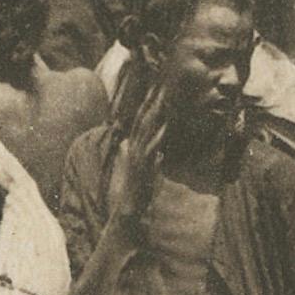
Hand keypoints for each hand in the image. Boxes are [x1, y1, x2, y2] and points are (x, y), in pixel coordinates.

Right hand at [107, 78, 168, 228]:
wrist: (129, 209)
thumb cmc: (139, 190)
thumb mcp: (146, 171)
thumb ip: (152, 159)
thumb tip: (160, 153)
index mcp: (134, 147)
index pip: (140, 121)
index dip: (148, 105)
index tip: (156, 89)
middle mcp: (134, 148)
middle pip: (142, 120)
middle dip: (150, 102)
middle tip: (160, 86)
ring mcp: (137, 156)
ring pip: (145, 130)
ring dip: (154, 114)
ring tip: (163, 99)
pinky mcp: (143, 166)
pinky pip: (151, 148)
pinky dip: (158, 136)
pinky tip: (165, 127)